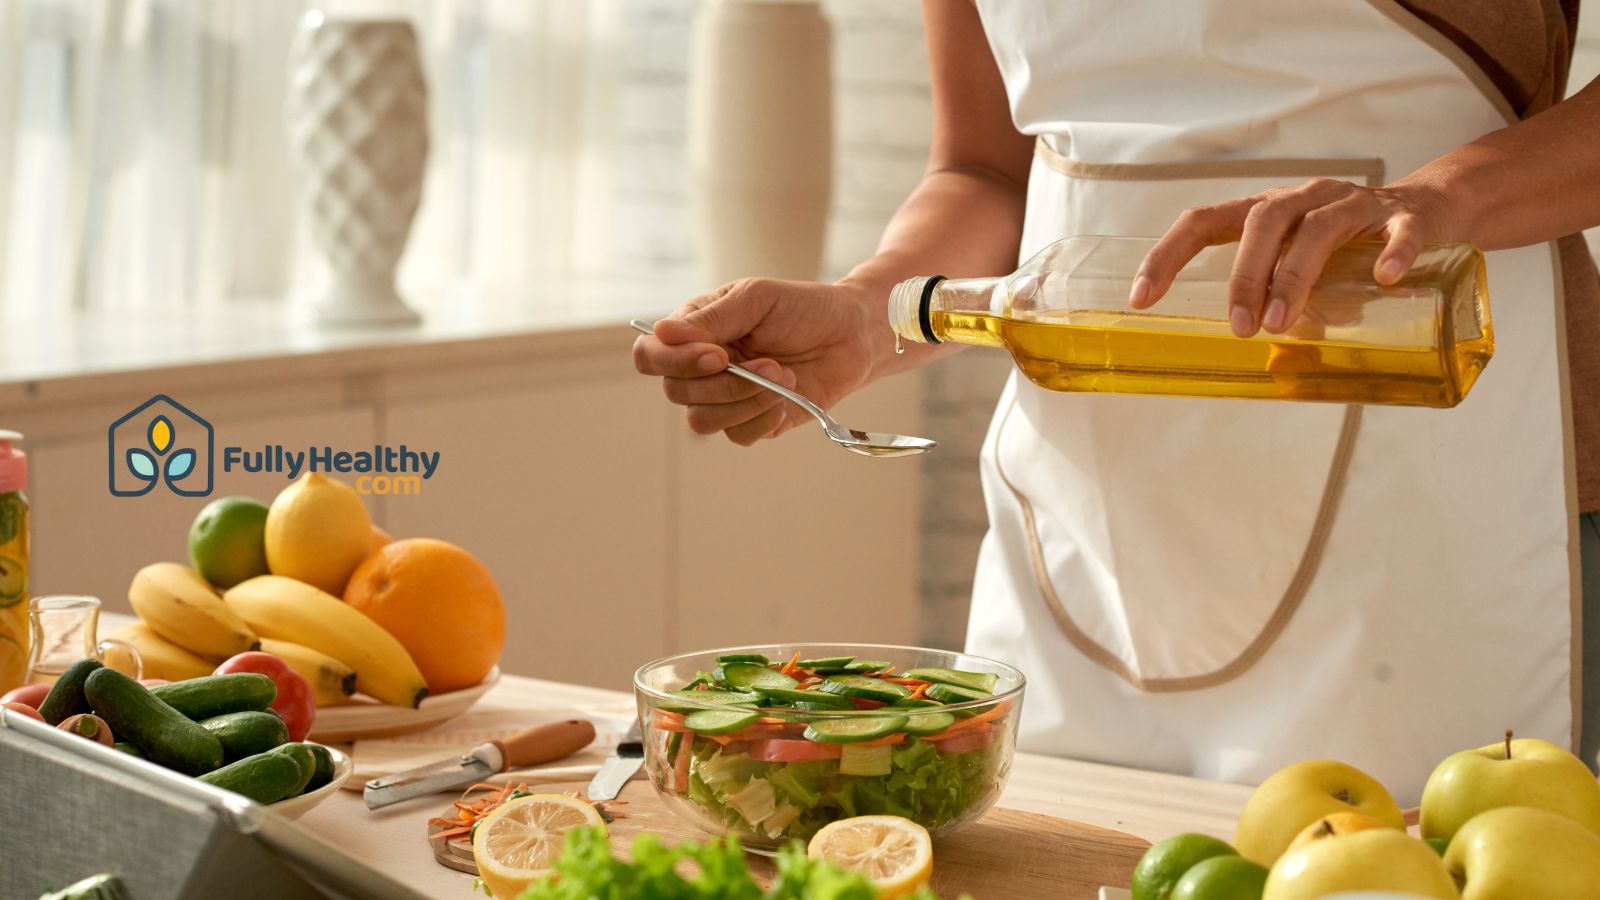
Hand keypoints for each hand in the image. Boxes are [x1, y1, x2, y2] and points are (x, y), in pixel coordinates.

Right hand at [631, 277, 878, 444]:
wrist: (851, 336)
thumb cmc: (803, 308)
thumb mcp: (757, 298)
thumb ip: (712, 317)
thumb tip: (662, 332)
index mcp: (693, 332)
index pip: (650, 354)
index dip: (674, 361)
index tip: (719, 354)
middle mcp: (700, 368)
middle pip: (676, 392)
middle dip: (726, 383)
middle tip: (772, 363)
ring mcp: (724, 398)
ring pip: (702, 420)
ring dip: (745, 400)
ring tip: (784, 375)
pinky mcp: (751, 422)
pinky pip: (737, 436)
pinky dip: (763, 417)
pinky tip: (786, 396)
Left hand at [1131, 178, 1454, 336]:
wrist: (1432, 209)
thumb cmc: (1349, 247)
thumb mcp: (1303, 271)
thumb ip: (1281, 305)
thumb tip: (1263, 364)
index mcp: (1267, 212)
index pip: (1203, 221)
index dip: (1167, 255)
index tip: (1140, 298)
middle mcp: (1305, 199)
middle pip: (1263, 223)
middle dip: (1244, 277)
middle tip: (1239, 328)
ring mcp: (1356, 204)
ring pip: (1318, 229)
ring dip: (1294, 275)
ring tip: (1280, 323)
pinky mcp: (1407, 216)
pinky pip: (1401, 230)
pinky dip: (1393, 252)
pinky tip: (1385, 278)